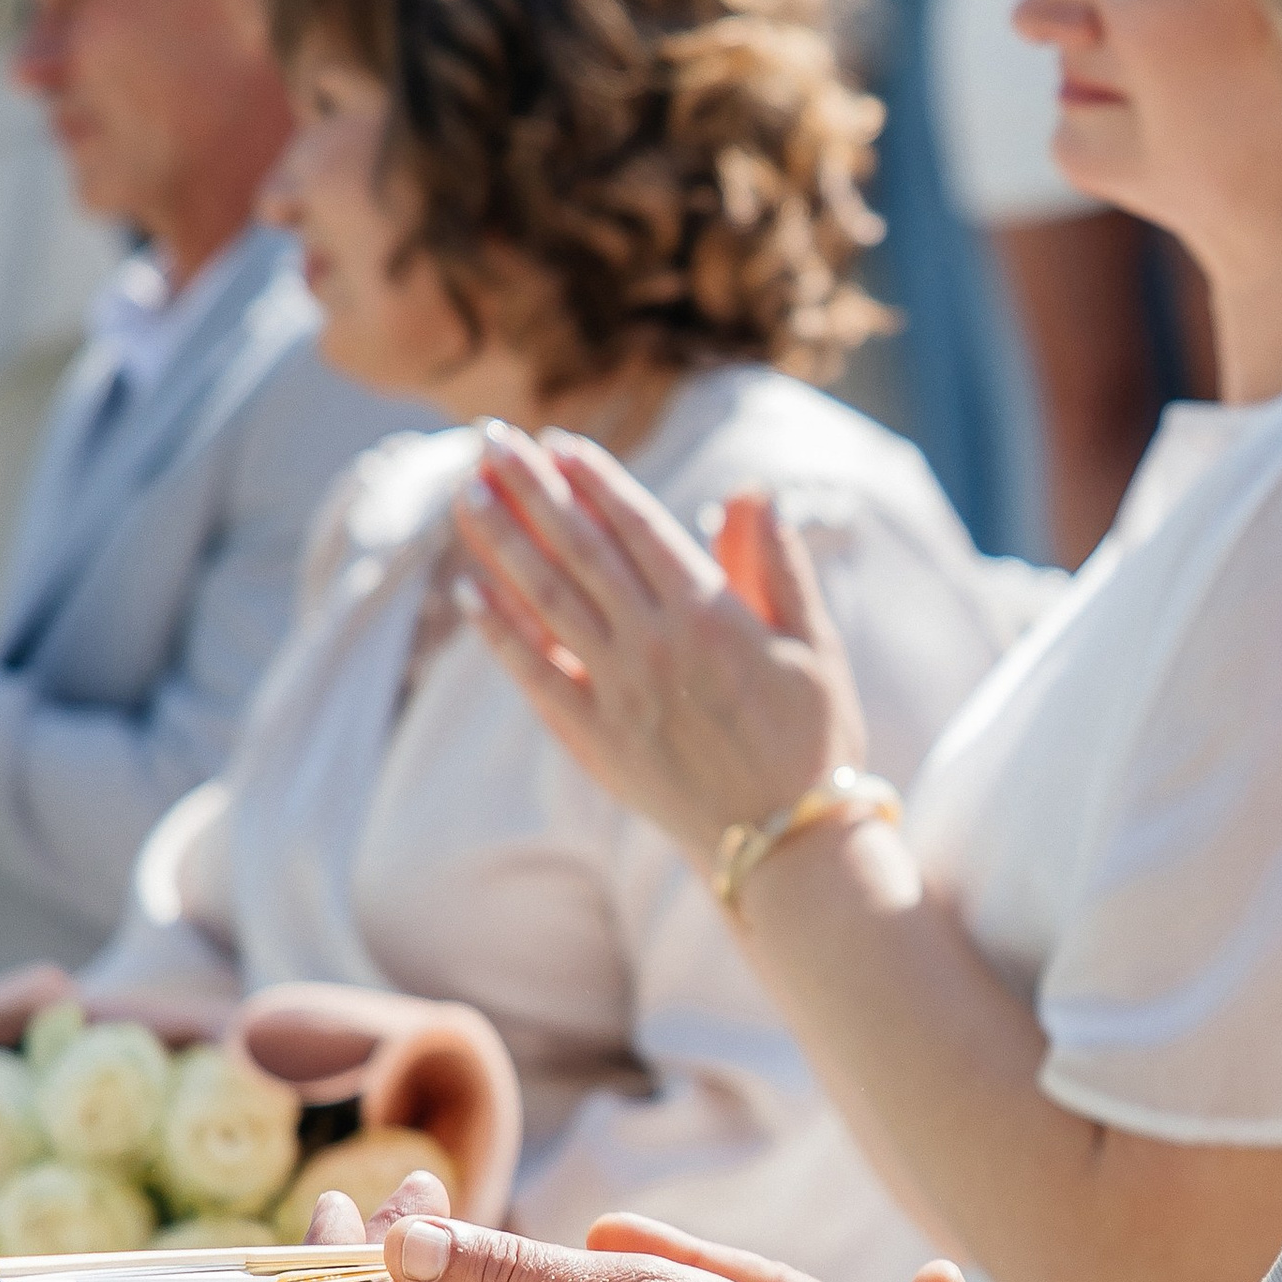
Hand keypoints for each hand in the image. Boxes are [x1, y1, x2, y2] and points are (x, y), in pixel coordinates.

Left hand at [453, 432, 861, 868]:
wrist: (788, 843)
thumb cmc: (814, 740)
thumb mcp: (814, 644)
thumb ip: (777, 564)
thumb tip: (749, 492)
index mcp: (711, 614)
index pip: (637, 526)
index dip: (594, 477)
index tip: (556, 439)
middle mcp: (653, 645)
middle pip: (577, 550)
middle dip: (530, 490)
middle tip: (490, 442)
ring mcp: (618, 693)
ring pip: (546, 601)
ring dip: (501, 544)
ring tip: (466, 497)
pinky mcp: (597, 740)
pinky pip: (536, 676)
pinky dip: (500, 633)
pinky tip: (470, 593)